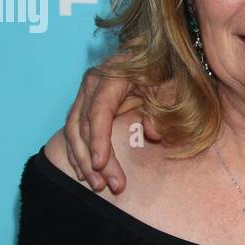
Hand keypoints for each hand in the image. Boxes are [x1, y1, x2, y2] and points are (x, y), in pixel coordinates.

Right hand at [63, 61, 160, 192]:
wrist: (157, 59)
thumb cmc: (165, 73)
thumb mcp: (172, 87)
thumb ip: (164, 108)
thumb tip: (152, 134)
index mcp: (111, 77)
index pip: (99, 112)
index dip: (98, 140)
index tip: (101, 164)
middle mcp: (92, 84)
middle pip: (83, 126)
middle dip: (92, 159)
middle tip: (106, 185)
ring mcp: (86, 94)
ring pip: (73, 131)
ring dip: (82, 160)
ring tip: (97, 185)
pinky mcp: (85, 105)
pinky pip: (74, 131)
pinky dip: (78, 153)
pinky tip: (84, 173)